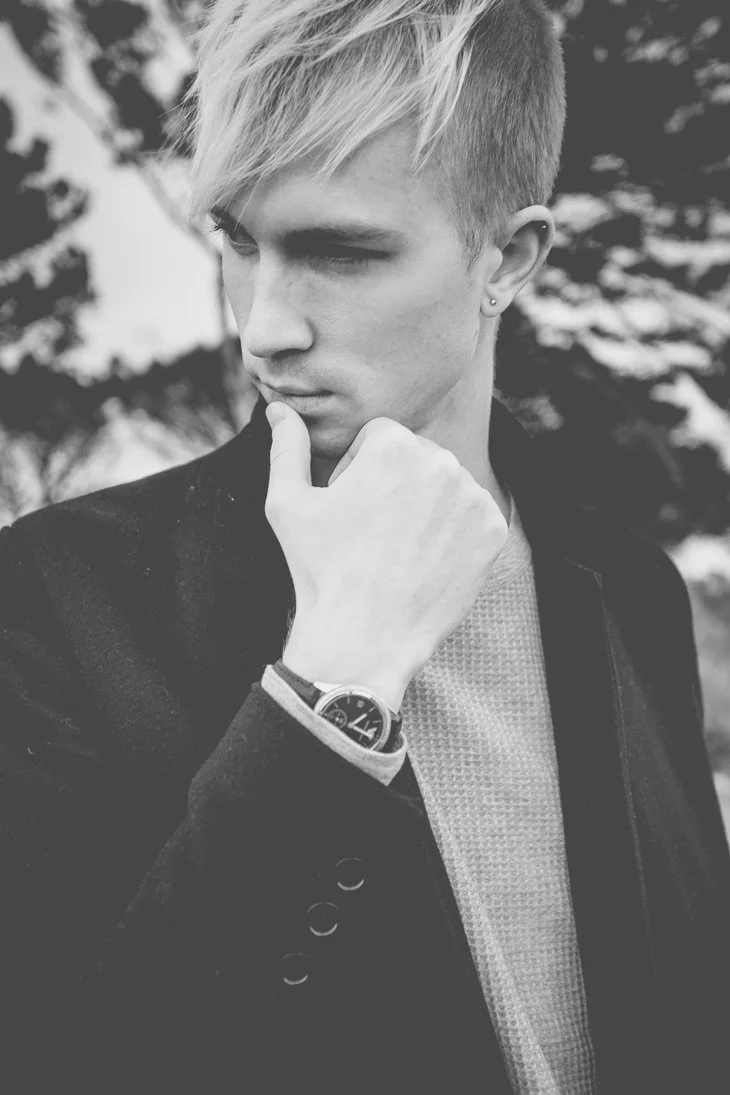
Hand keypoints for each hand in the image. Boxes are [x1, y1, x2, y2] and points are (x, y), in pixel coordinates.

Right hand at [265, 402, 507, 708]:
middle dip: (397, 484)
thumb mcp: (287, 503)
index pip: (380, 437)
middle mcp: (442, 461)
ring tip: (399, 550)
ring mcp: (473, 497)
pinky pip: (472, 517)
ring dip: (427, 506)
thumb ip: (286, 447)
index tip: (351, 509)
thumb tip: (279, 409)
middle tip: (373, 534)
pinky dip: (454, 534)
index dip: (359, 472)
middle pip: (418, 457)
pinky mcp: (493, 531)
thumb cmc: (320, 570)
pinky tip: (426, 561)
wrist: (364, 638)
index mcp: (394, 444)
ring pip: (446, 486)